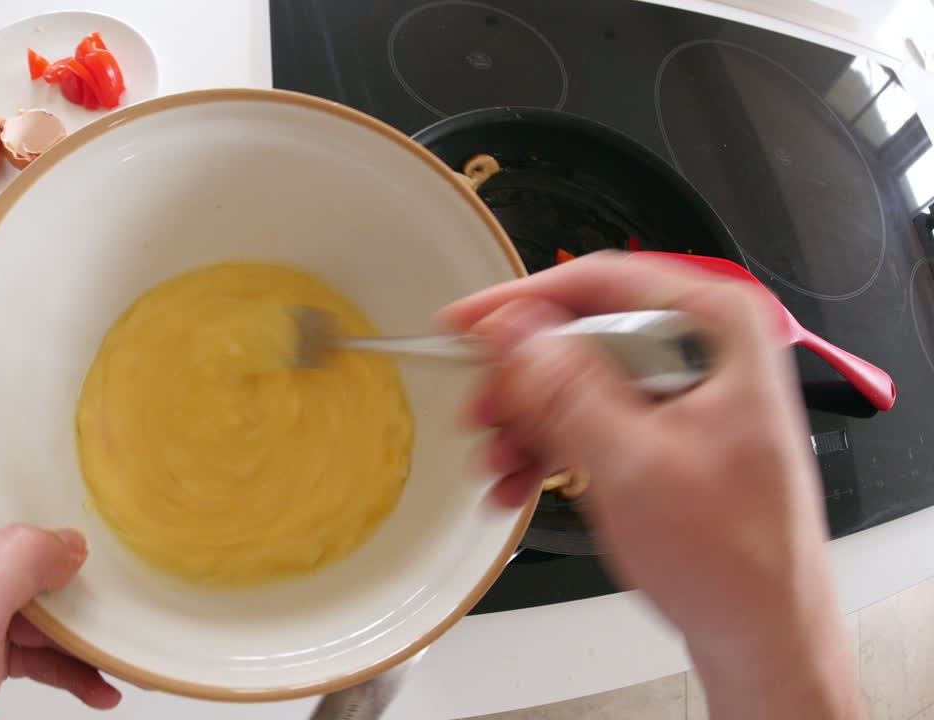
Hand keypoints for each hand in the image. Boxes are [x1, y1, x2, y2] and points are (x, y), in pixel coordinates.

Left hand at [0, 482, 120, 719]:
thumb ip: (16, 559)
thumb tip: (68, 541)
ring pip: (47, 594)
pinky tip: (100, 678)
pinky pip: (47, 646)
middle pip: (35, 537)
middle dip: (81, 559)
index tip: (92, 479)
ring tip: (117, 638)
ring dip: (85, 621)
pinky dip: (76, 662)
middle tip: (119, 572)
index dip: (41, 471)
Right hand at [442, 252, 863, 719]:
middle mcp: (703, 351)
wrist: (764, 633)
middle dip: (520, 381)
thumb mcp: (632, 465)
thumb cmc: (736, 560)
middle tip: (478, 412)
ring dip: (527, 423)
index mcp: (715, 331)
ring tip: (495, 464)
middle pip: (582, 335)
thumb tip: (515, 330)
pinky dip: (550, 448)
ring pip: (577, 381)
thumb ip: (566, 390)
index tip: (465, 323)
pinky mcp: (666, 433)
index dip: (522, 301)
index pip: (600, 283)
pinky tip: (518, 484)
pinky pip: (591, 420)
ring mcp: (684, 393)